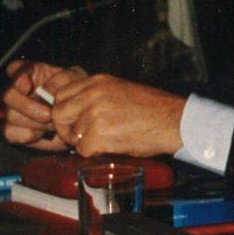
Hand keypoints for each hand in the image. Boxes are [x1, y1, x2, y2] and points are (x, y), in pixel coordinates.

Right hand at [1, 61, 83, 147]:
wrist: (80, 121)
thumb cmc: (76, 96)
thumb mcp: (76, 81)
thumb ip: (62, 79)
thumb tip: (45, 90)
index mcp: (31, 72)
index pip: (15, 68)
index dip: (19, 78)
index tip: (28, 86)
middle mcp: (18, 90)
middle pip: (9, 95)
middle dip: (28, 107)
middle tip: (48, 115)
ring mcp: (13, 109)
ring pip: (11, 116)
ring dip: (34, 123)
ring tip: (52, 124)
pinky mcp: (14, 129)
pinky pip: (12, 133)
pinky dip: (29, 135)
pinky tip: (43, 133)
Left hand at [45, 72, 184, 157]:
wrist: (175, 121)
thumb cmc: (154, 109)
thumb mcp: (121, 89)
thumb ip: (95, 95)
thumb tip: (74, 108)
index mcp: (97, 82)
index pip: (60, 94)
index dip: (63, 110)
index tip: (71, 120)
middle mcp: (93, 95)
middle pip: (58, 114)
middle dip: (66, 128)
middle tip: (81, 136)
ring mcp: (96, 114)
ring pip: (71, 134)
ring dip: (84, 142)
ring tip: (106, 140)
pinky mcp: (101, 134)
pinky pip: (83, 149)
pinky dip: (94, 152)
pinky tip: (111, 146)